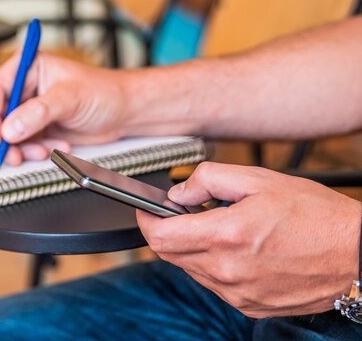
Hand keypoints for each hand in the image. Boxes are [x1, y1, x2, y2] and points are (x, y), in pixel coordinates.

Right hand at [0, 52, 128, 164]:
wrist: (124, 112)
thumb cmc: (103, 92)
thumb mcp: (70, 98)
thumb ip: (38, 112)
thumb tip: (10, 128)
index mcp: (28, 68)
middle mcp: (24, 88)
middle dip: (0, 136)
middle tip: (11, 153)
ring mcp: (28, 110)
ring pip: (5, 134)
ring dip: (20, 147)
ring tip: (43, 151)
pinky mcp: (36, 129)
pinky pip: (21, 144)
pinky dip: (34, 151)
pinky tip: (57, 146)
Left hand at [137, 162, 361, 317]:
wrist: (355, 254)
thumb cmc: (315, 216)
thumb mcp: (259, 180)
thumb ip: (209, 180)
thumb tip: (180, 192)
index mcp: (226, 237)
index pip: (160, 236)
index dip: (145, 220)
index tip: (146, 210)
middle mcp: (227, 271)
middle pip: (169, 254)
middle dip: (167, 231)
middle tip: (185, 213)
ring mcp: (237, 293)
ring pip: (190, 269)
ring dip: (191, 248)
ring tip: (220, 228)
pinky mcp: (249, 305)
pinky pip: (213, 284)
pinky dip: (211, 265)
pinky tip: (234, 249)